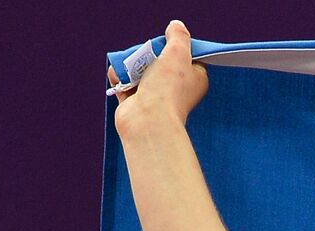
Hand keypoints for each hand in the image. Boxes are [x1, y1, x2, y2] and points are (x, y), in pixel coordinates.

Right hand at [108, 20, 208, 134]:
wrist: (147, 120)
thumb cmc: (168, 90)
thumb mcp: (178, 53)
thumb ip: (178, 36)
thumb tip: (176, 26)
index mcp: (195, 79)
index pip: (186, 56)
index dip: (175, 47)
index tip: (167, 46)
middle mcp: (177, 88)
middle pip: (159, 59)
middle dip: (148, 54)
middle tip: (147, 57)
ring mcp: (156, 95)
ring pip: (140, 69)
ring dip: (131, 66)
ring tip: (131, 70)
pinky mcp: (136, 101)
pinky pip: (125, 82)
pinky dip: (120, 78)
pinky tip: (120, 79)